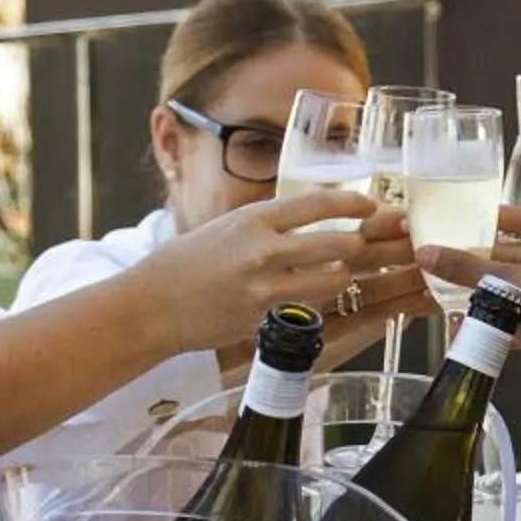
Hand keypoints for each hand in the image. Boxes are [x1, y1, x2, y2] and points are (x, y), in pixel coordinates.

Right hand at [135, 191, 369, 355]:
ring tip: (343, 275)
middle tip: (367, 245)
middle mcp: (263, 248)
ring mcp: (265, 285)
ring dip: (345, 277)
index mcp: (253, 218)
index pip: (317, 203)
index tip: (368, 206)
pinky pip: (309, 307)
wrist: (152, 304)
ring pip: (333, 280)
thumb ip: (267, 226)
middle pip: (337, 243)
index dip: (351, 204)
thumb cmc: (186, 263)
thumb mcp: (228, 227)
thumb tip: (306, 221)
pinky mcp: (263, 317)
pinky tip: (316, 299)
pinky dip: (318, 302)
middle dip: (362, 244)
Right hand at [420, 202, 520, 355]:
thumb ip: (464, 267)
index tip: (482, 220)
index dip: (506, 218)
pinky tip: (486, 320)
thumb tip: (427, 253)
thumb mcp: (501, 282)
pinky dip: (517, 312)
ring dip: (505, 287)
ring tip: (471, 288)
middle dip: (499, 257)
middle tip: (469, 257)